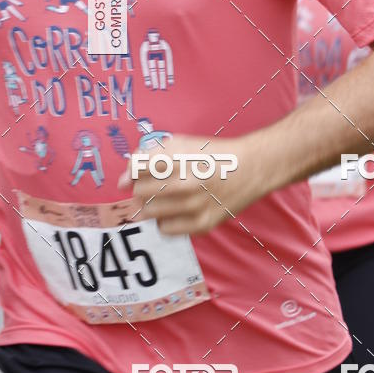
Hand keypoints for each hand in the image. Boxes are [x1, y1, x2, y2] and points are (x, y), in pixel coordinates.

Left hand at [118, 133, 266, 235]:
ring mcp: (195, 207)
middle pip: (139, 192)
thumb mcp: (182, 143)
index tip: (137, 174)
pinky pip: (165, 229)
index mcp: (180, 158)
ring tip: (167, 197)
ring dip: (152, 204)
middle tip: (157, 184)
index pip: (136, 169)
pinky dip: (165, 220)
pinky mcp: (202, 225)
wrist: (251, 168)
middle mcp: (187, 183)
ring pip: (149, 212)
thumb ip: (149, 155)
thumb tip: (122, 181)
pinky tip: (178, 209)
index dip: (132, 172)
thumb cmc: (213, 154)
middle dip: (142, 188)